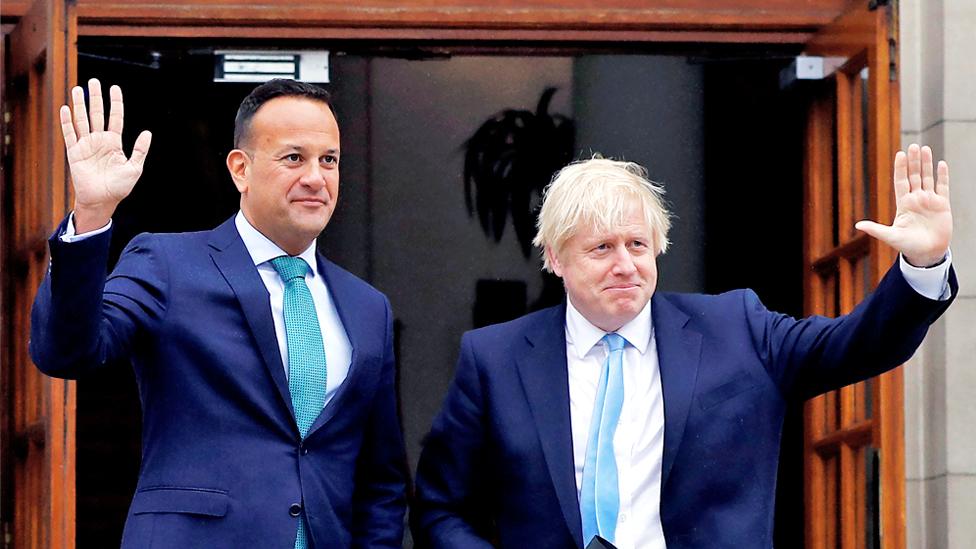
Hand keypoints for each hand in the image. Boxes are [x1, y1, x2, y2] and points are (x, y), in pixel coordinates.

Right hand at [61, 78, 150, 232]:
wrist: (102, 200)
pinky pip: (69, 134)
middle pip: (97, 114)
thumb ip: (140, 150)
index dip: (115, 103)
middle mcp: (100, 140)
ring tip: (78, 89)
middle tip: (93, 81)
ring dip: (79, 105)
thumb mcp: (134, 168)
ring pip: (82, 120)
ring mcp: (86, 145)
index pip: (115, 118)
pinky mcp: (74, 152)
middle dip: (96, 98)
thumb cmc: (119, 187)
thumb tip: (147, 133)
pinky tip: (66, 109)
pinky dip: (67, 122)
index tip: (114, 88)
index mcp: (114, 142)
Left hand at [855, 143, 951, 266]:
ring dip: (926, 164)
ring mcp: (930, 201)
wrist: (927, 254)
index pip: (901, 181)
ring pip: (928, 178)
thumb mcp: (890, 237)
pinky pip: (943, 187)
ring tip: (925, 148)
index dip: (901, 168)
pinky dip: (942, 176)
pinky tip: (941, 164)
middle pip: (914, 176)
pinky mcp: (943, 205)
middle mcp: (916, 199)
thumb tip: (857, 226)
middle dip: (914, 161)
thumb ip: (876, 229)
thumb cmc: (907, 246)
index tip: (900, 154)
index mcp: (903, 204)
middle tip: (913, 145)